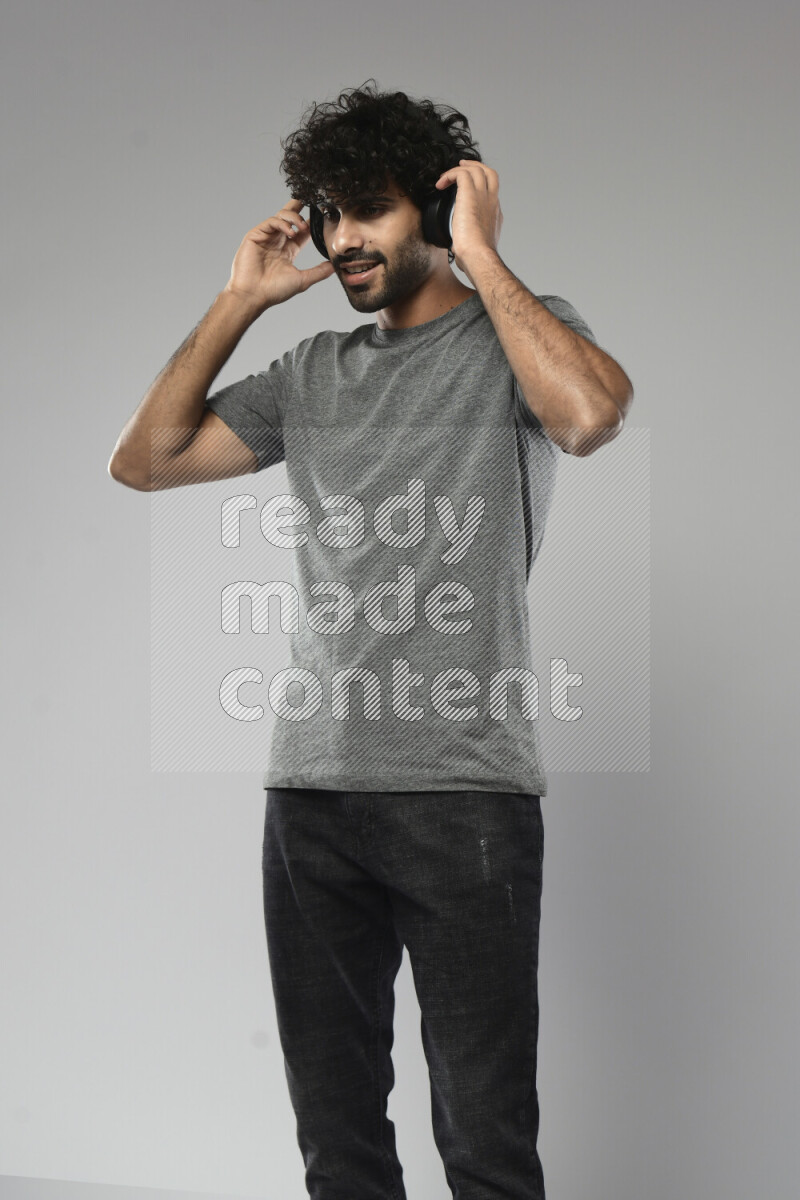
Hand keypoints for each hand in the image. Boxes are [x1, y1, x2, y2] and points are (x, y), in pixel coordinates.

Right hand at [224, 198, 334, 310]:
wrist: (253, 295)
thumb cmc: (274, 291)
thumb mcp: (302, 280)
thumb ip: (319, 272)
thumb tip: (335, 266)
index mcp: (288, 250)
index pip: (302, 231)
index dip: (312, 223)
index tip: (323, 216)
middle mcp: (277, 241)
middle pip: (290, 217)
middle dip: (299, 206)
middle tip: (312, 200)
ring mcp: (266, 237)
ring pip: (281, 216)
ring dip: (294, 217)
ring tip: (302, 226)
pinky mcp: (255, 235)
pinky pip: (271, 222)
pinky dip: (282, 223)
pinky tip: (291, 232)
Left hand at [434, 160, 502, 279]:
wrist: (478, 257)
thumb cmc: (475, 258)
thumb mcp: (474, 247)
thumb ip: (468, 242)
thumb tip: (458, 249)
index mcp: (494, 213)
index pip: (490, 192)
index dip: (478, 186)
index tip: (465, 188)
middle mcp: (491, 202)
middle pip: (489, 173)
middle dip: (475, 166)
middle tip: (461, 166)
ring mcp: (483, 196)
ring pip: (476, 169)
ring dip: (458, 170)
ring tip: (444, 177)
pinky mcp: (471, 194)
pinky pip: (461, 173)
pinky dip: (449, 175)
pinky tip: (440, 184)